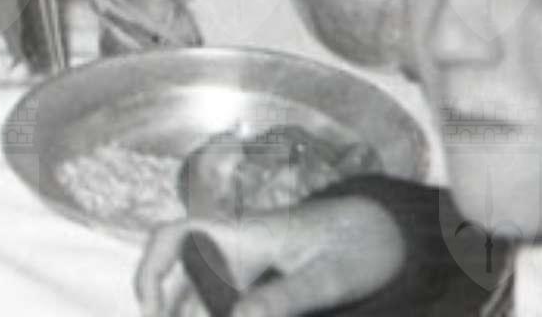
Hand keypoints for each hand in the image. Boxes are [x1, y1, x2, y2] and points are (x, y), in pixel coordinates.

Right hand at [136, 197, 406, 316]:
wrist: (392, 232)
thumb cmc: (360, 244)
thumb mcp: (327, 276)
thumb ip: (284, 298)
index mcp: (242, 236)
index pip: (175, 237)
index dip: (150, 269)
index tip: (149, 311)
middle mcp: (236, 248)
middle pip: (182, 277)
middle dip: (171, 311)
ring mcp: (251, 266)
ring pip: (205, 294)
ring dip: (194, 315)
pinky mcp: (266, 282)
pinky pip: (231, 301)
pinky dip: (221, 315)